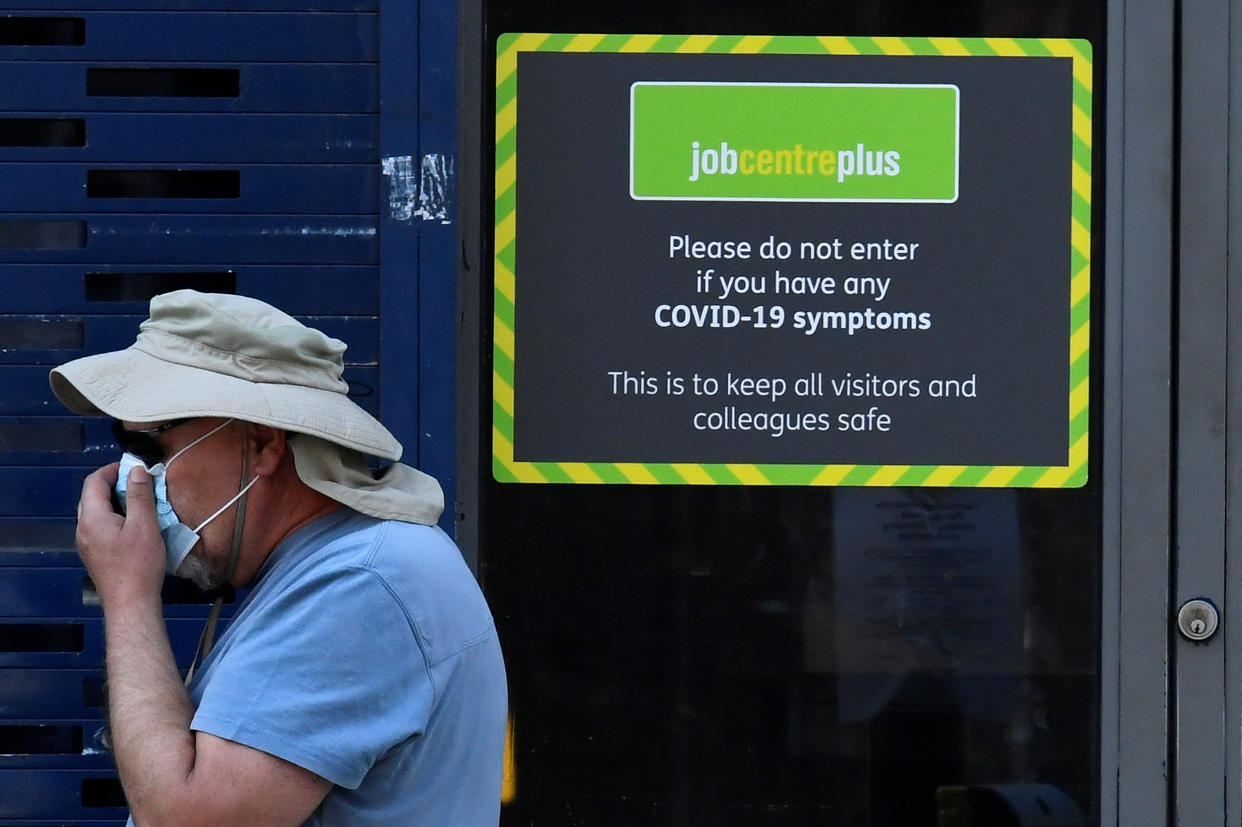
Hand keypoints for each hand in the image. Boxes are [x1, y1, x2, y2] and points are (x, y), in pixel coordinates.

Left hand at [76, 463, 165, 606]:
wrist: (130, 603)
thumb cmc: (139, 565)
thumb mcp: (144, 525)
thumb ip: (139, 496)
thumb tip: (137, 470)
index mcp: (92, 519)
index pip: (93, 482)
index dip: (112, 469)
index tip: (134, 467)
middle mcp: (83, 529)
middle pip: (92, 496)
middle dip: (114, 484)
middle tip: (139, 482)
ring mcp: (87, 543)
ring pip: (96, 511)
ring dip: (115, 501)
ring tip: (140, 501)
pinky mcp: (94, 554)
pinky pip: (100, 526)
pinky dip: (114, 516)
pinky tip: (134, 523)